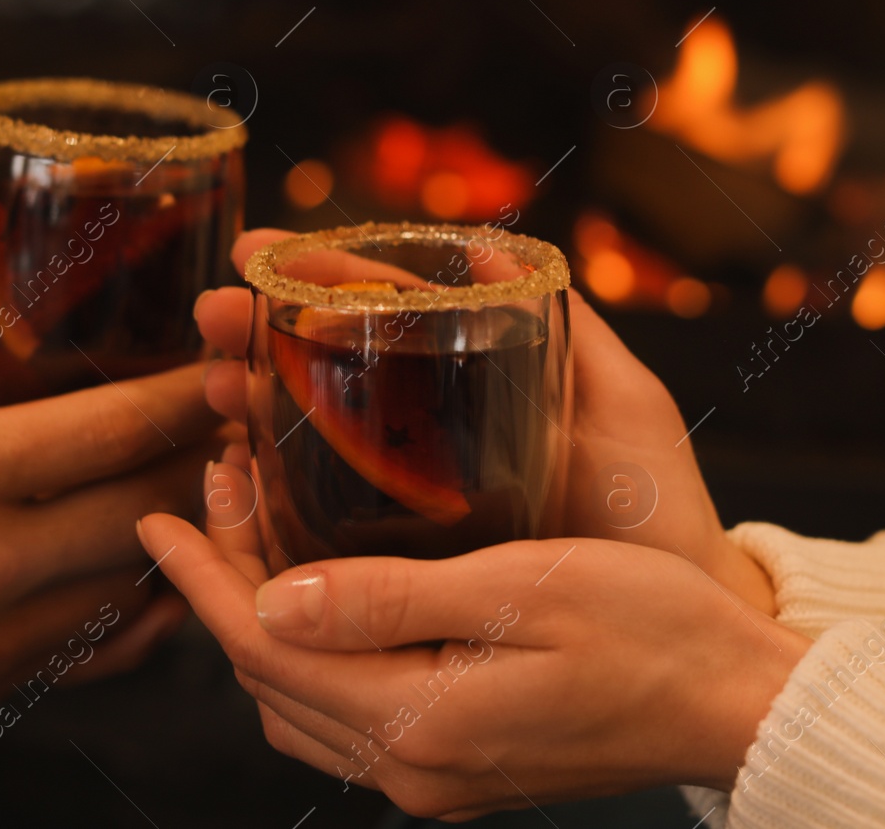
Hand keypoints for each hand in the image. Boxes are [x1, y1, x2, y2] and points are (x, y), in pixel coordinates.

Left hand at [138, 484, 809, 818]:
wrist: (736, 703)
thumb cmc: (651, 629)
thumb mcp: (524, 589)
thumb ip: (391, 600)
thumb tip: (270, 602)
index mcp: (419, 721)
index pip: (265, 651)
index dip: (201, 582)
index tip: (159, 517)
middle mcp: (412, 765)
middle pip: (271, 681)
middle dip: (222, 591)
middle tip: (213, 495)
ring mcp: (436, 775)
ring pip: (303, 705)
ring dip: (262, 624)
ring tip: (252, 535)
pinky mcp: (460, 766)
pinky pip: (349, 716)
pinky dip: (312, 656)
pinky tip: (322, 598)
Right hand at [194, 229, 774, 613]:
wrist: (675, 634)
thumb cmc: (657, 513)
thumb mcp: (623, 403)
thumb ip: (572, 330)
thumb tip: (499, 250)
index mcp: (480, 387)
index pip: (388, 315)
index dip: (321, 278)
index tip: (252, 252)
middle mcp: (436, 438)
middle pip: (333, 372)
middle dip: (263, 337)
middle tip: (209, 318)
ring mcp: (415, 502)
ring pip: (314, 442)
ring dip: (256, 406)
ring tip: (214, 388)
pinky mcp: (403, 565)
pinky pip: (322, 524)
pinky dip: (274, 494)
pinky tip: (240, 471)